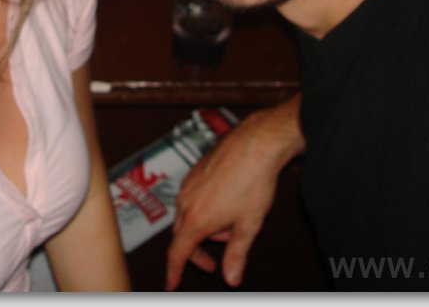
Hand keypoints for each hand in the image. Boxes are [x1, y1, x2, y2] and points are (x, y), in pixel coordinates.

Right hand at [166, 94, 304, 289]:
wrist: (256, 144)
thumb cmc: (254, 183)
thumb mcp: (248, 226)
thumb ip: (237, 254)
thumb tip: (231, 277)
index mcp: (196, 219)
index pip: (177, 253)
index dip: (173, 272)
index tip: (171, 284)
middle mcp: (186, 200)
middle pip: (182, 235)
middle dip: (196, 252)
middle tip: (214, 263)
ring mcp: (189, 183)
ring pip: (188, 215)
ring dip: (204, 228)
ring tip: (230, 228)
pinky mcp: (195, 170)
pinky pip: (193, 197)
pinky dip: (204, 209)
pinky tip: (226, 205)